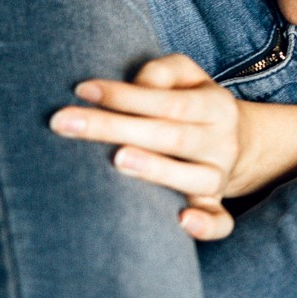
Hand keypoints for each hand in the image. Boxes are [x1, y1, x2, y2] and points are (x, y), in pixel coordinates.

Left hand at [48, 53, 242, 239]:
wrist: (232, 140)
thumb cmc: (190, 103)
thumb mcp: (185, 75)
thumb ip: (161, 72)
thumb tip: (135, 86)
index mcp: (216, 106)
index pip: (170, 102)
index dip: (126, 96)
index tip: (82, 90)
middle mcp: (222, 142)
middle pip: (172, 137)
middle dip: (116, 129)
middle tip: (64, 123)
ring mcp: (220, 176)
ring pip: (196, 178)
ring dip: (157, 169)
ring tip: (118, 159)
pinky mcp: (214, 205)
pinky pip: (220, 221)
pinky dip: (207, 225)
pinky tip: (183, 221)